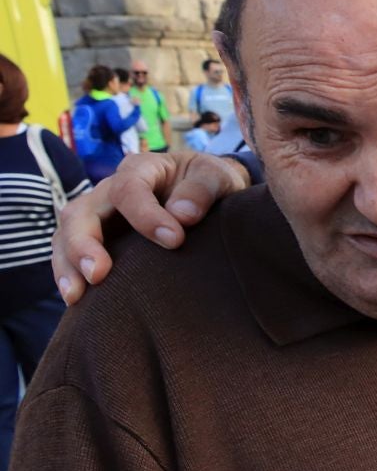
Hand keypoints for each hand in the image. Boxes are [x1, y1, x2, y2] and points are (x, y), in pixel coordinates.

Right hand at [51, 151, 249, 303]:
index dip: (145, 215)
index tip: (174, 240)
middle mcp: (110, 191)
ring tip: (76, 295)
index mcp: (140, 169)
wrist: (209, 192)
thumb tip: (182, 215)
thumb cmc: (211, 183)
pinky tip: (77, 300)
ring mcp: (99, 216)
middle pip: (80, 213)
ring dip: (68, 266)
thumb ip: (202, 190)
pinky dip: (70, 276)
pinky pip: (71, 255)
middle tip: (99, 274)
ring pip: (66, 235)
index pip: (128, 189)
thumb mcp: (217, 177)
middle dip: (84, 244)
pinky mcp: (99, 240)